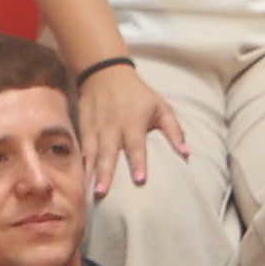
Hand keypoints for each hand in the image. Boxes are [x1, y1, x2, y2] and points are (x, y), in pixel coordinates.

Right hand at [77, 60, 192, 197]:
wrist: (104, 72)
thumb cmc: (138, 93)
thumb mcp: (161, 106)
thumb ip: (174, 130)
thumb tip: (187, 153)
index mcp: (133, 122)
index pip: (136, 145)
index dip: (138, 162)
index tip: (140, 180)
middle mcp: (112, 126)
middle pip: (108, 152)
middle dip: (105, 173)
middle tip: (102, 193)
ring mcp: (95, 127)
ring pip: (91, 153)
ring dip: (89, 172)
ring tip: (87, 192)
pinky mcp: (82, 127)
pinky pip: (80, 148)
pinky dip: (79, 163)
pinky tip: (77, 178)